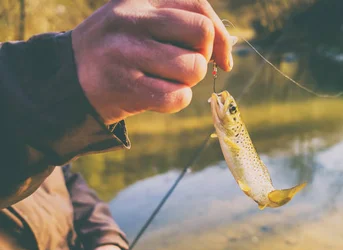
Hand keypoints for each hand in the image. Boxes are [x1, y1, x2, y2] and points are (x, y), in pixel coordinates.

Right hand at [72, 0, 234, 123]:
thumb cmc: (121, 50)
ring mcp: (125, 53)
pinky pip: (177, 97)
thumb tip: (227, 51)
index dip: (219, 35)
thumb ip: (183, 24)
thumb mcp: (143, 21)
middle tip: (185, 66)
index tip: (221, 58)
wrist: (70, 79)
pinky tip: (158, 96)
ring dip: (188, 81)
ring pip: (193, 68)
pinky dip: (176, 101)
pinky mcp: (124, 87)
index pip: (198, 6)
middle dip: (203, 56)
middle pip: (201, 34)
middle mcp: (130, 20)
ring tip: (164, 79)